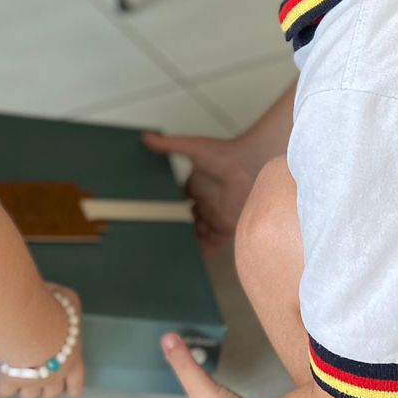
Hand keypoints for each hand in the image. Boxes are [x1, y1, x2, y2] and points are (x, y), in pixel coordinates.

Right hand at [0, 284, 84, 397]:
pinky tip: (0, 379)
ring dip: (24, 388)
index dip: (71, 387)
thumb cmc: (52, 309)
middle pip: (51, 395)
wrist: (29, 324)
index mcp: (73, 358)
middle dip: (45, 388)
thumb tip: (58, 299)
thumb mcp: (66, 299)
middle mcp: (55, 375)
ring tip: (18, 374)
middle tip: (38, 375)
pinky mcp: (11, 381)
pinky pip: (5, 392)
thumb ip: (64, 305)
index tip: (67, 389)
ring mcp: (32, 381)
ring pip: (29, 396)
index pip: (76, 384)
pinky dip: (2, 387)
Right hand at [142, 132, 257, 254]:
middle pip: (185, 221)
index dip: (164, 211)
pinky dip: (203, 253)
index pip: (176, 202)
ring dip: (186, 242)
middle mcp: (204, 203)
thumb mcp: (193, 147)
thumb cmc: (225, 153)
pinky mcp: (227, 227)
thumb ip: (169, 145)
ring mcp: (215, 216)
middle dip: (174, 229)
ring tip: (168, 254)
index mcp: (195, 186)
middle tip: (156, 241)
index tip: (148, 219)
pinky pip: (213, 244)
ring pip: (196, 234)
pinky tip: (191, 261)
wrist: (252, 164)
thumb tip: (145, 137)